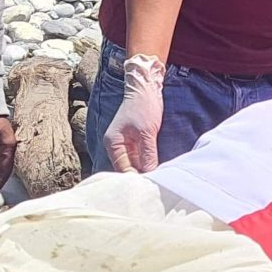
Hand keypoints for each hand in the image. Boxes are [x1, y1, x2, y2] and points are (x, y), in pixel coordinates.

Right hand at [104, 54, 165, 172]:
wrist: (147, 86)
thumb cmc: (143, 106)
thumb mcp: (147, 132)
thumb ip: (148, 154)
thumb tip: (150, 173)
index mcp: (113, 143)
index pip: (122, 169)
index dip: (135, 178)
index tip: (149, 185)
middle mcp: (116, 146)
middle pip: (127, 168)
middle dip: (140, 175)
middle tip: (155, 183)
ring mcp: (126, 143)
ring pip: (134, 163)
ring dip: (145, 169)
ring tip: (157, 178)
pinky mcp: (135, 141)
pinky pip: (140, 157)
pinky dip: (147, 162)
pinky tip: (156, 167)